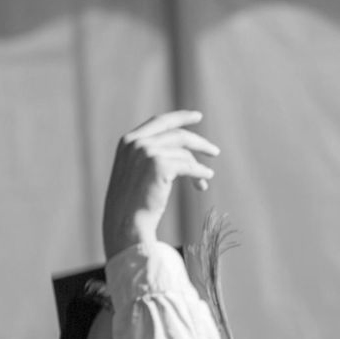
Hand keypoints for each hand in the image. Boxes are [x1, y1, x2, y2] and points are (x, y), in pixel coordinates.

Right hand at [101, 111, 219, 257]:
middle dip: (199, 142)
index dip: (180, 117)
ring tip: (207, 178)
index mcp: (128, 141)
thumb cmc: (131, 204)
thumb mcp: (136, 173)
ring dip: (199, 166)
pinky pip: (188, 166)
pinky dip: (200, 173)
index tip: (197, 116)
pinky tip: (205, 180)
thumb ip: (151, 157)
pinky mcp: (159, 165)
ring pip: (184, 153)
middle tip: (215, 151)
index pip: (159, 122)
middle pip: (177, 134)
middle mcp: (136, 142)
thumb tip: (185, 153)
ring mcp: (147, 152)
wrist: (125, 222)